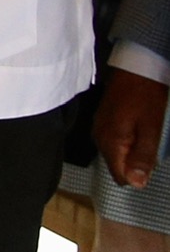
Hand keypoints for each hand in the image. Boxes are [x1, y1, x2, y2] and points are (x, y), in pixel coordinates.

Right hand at [96, 67, 168, 187]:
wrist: (136, 68)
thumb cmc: (146, 97)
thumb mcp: (151, 129)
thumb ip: (142, 157)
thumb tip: (136, 184)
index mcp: (110, 142)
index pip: (120, 176)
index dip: (138, 175)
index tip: (152, 161)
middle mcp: (99, 138)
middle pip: (118, 166)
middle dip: (136, 163)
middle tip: (152, 145)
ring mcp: (99, 128)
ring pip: (117, 154)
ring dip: (133, 152)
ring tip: (147, 135)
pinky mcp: (103, 121)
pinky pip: (114, 142)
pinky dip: (128, 141)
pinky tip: (138, 129)